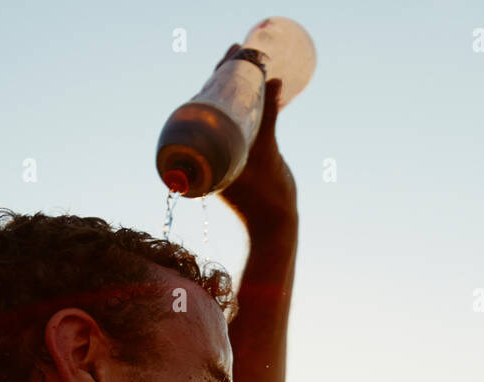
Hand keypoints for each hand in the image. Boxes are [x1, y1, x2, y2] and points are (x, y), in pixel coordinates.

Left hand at [212, 43, 297, 225]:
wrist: (274, 227)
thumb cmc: (266, 199)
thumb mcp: (267, 155)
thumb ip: (269, 121)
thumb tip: (272, 84)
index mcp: (210, 151)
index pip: (208, 102)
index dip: (219, 75)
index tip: (230, 55)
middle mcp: (216, 151)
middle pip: (218, 104)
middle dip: (229, 76)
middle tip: (241, 51)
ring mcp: (230, 155)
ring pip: (231, 113)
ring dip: (240, 90)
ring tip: (249, 65)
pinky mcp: (244, 159)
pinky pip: (244, 125)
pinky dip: (250, 107)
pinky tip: (258, 93)